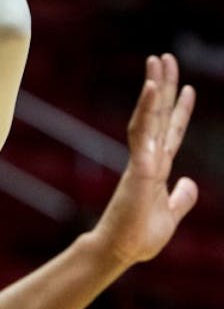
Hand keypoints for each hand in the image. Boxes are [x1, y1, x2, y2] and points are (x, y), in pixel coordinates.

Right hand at [92, 54, 196, 267]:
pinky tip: (152, 88)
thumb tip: (189, 183)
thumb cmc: (139, 237)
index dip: (180, 110)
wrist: (120, 251)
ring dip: (155, 87)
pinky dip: (147, 109)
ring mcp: (143, 160)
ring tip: (158, 61)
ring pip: (150, 116)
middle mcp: (150, 158)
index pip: (171, 132)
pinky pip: (143, 132)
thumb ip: (182, 198)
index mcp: (158, 168)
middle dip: (165, 86)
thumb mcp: (171, 215)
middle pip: (159, 115)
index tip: (187, 88)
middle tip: (165, 58)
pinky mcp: (138, 166)